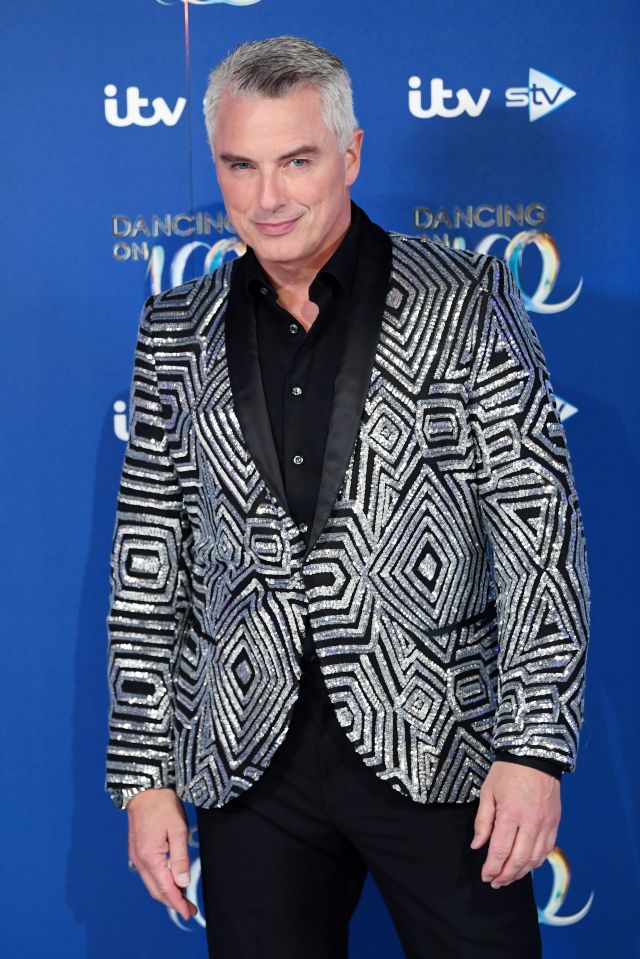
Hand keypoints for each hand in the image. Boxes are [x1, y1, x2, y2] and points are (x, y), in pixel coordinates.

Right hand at [127, 787, 197, 921]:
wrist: (145, 789)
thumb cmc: (162, 805)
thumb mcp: (178, 829)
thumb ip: (180, 858)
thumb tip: (183, 883)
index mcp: (150, 857)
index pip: (166, 889)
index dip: (178, 903)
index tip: (190, 913)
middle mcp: (139, 861)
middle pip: (156, 890)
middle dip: (173, 902)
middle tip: (189, 909)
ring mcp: (135, 856)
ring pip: (151, 884)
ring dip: (165, 893)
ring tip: (182, 897)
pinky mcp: (136, 850)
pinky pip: (147, 874)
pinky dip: (159, 882)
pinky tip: (169, 881)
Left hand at [470, 761, 560, 887]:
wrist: (535, 754)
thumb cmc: (507, 771)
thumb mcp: (488, 792)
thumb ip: (483, 821)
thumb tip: (477, 846)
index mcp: (510, 813)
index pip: (500, 850)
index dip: (492, 867)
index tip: (485, 876)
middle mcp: (530, 822)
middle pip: (518, 860)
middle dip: (505, 875)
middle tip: (495, 883)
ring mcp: (545, 823)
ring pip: (534, 859)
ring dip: (521, 873)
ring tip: (509, 877)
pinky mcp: (555, 822)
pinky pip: (547, 850)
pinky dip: (536, 862)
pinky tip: (526, 865)